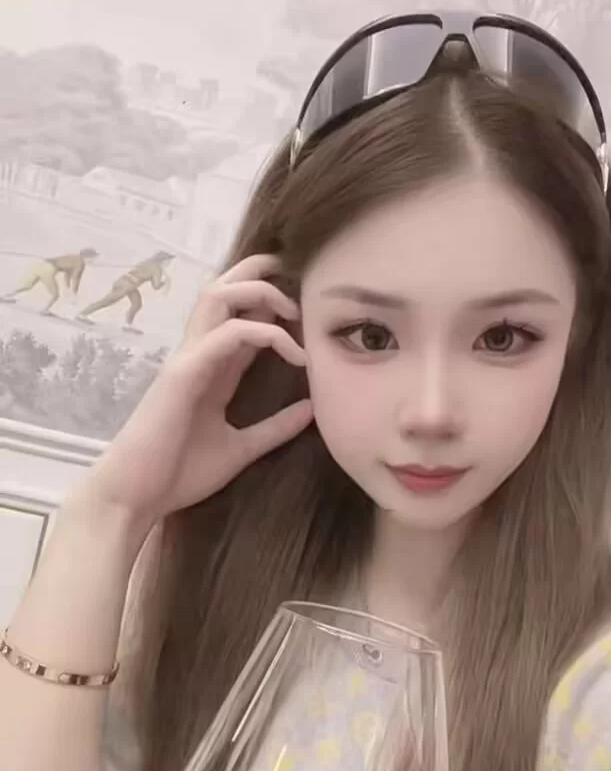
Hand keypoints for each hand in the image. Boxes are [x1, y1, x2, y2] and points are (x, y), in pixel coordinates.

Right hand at [77, 255, 311, 534]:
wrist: (138, 496)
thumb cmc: (179, 474)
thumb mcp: (240, 450)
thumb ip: (273, 429)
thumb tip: (312, 409)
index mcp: (210, 369)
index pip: (239, 318)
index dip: (272, 307)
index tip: (310, 321)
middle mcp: (198, 354)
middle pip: (223, 290)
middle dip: (259, 274)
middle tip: (299, 286)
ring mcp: (188, 359)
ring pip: (219, 297)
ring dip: (260, 292)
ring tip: (296, 312)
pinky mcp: (183, 373)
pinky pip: (226, 334)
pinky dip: (264, 333)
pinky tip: (294, 354)